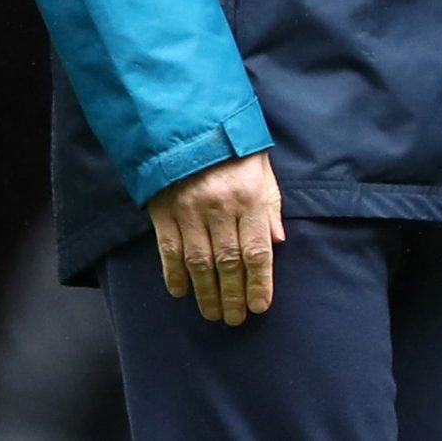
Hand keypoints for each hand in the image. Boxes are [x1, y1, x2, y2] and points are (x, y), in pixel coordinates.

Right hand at [147, 149, 284, 324]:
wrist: (189, 121)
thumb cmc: (233, 146)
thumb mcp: (262, 168)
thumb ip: (270, 204)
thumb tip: (278, 241)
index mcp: (250, 197)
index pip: (257, 250)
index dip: (259, 282)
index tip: (259, 307)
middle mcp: (220, 207)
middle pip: (229, 262)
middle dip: (233, 295)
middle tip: (234, 319)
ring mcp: (189, 210)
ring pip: (199, 262)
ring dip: (206, 292)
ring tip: (213, 313)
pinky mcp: (164, 211)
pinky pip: (169, 250)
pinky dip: (173, 274)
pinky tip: (180, 292)